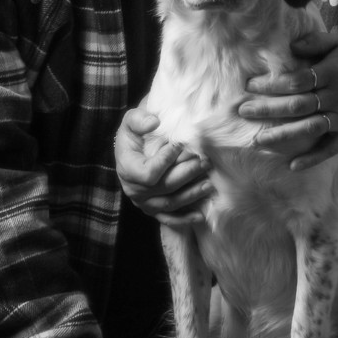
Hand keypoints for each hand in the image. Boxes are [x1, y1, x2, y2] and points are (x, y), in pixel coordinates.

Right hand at [115, 108, 212, 225]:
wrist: (132, 149)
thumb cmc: (134, 133)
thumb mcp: (132, 120)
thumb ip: (139, 119)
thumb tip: (154, 122)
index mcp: (127, 168)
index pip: (149, 173)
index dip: (165, 161)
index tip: (178, 146)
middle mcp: (133, 189)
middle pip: (164, 187)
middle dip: (187, 175)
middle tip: (204, 162)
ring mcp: (144, 202)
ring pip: (170, 203)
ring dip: (192, 195)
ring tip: (209, 183)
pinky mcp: (153, 209)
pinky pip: (169, 218)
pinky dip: (184, 219)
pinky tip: (200, 216)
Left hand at [237, 33, 337, 169]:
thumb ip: (314, 41)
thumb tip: (288, 47)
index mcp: (331, 73)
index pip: (295, 81)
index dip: (271, 85)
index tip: (250, 86)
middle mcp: (337, 96)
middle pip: (297, 106)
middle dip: (268, 110)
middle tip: (244, 112)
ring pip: (309, 129)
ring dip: (282, 137)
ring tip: (258, 141)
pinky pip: (330, 148)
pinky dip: (311, 158)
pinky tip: (291, 165)